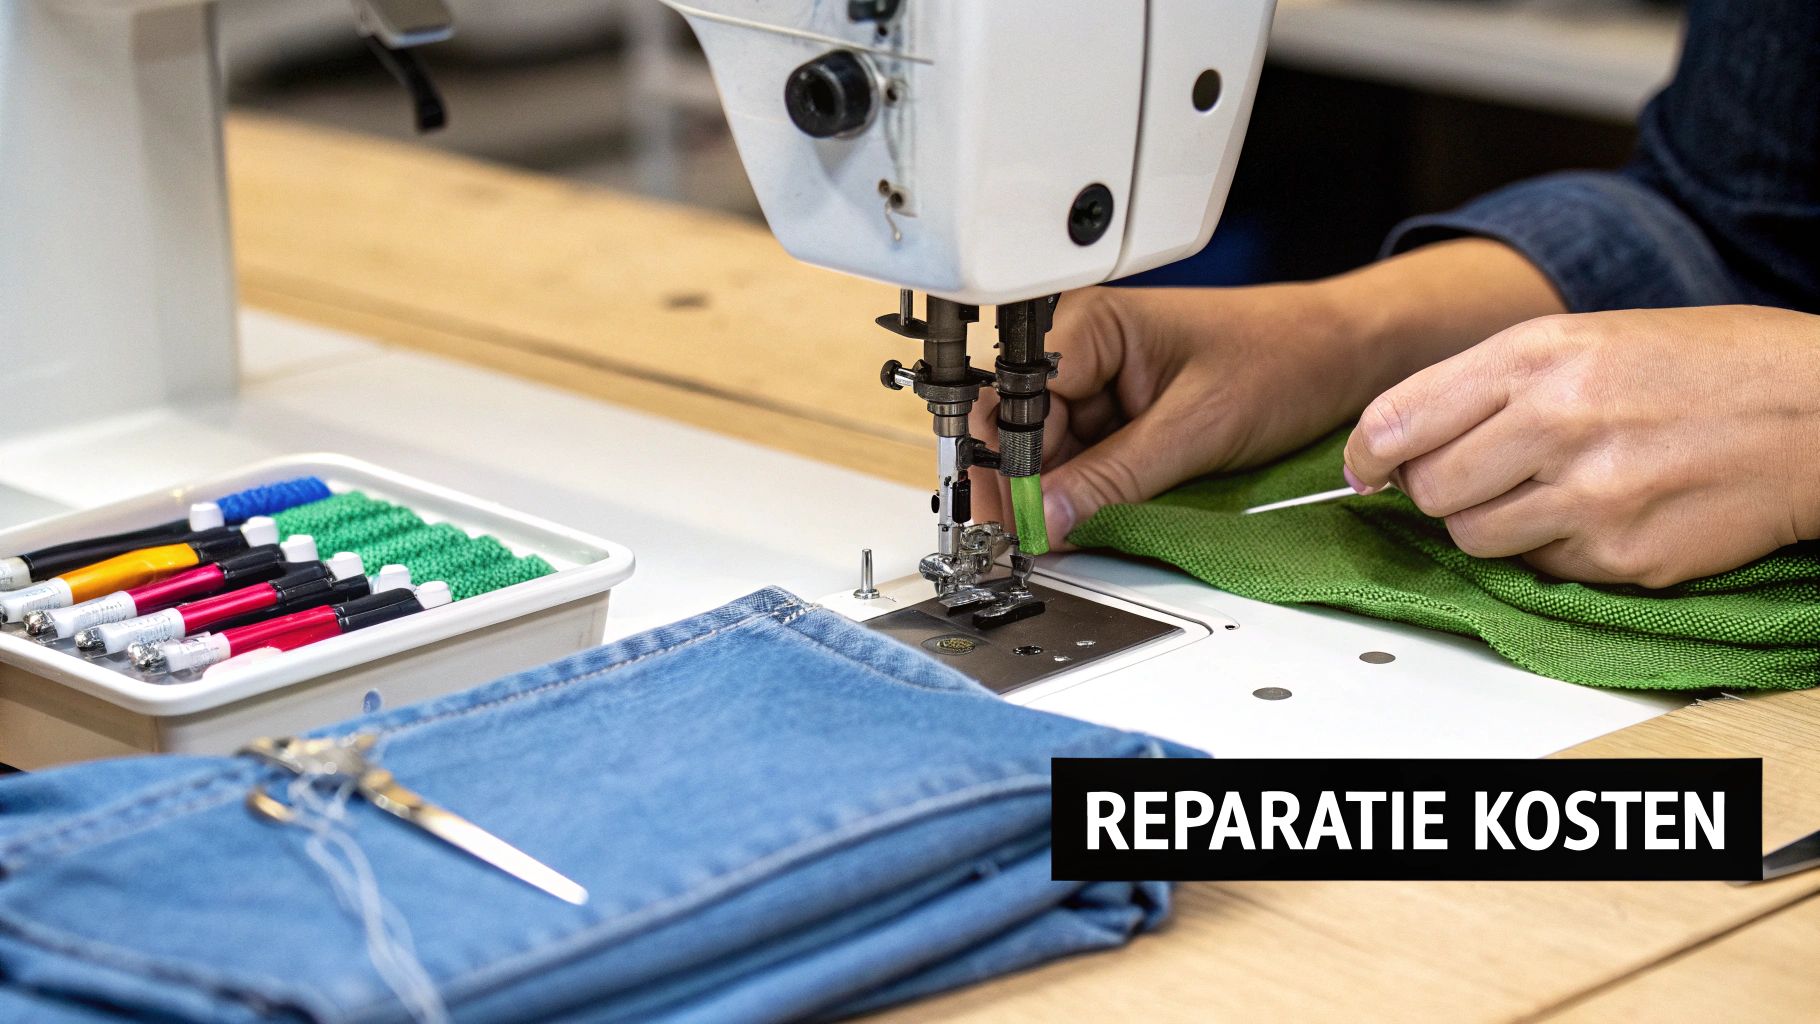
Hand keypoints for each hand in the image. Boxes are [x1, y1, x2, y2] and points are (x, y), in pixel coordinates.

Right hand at [968, 283, 1381, 544]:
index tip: (1018, 519)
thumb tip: (1045, 520)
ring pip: (1048, 456)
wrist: (1344, 355)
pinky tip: (1099, 516)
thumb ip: (1114, 479)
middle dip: (1028, 488)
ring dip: (1058, 497)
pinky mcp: (1120, 418)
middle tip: (1038, 540)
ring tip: (1077, 530)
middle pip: (1019, 431)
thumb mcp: (1197, 428)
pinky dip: (1087, 497)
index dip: (1009, 463)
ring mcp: (1099, 386)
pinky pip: (1083, 465)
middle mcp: (1082, 350)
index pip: (1012, 398)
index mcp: (1090, 325)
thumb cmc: (1286, 356)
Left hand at [1343, 306, 1819, 586]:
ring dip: (1491, 523)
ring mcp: (1589, 495)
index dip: (1366, 452)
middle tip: (1477, 476)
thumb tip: (1397, 441)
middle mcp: (1555, 421)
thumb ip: (1489, 383)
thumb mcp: (1587, 337)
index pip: (1398, 420)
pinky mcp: (1620, 556)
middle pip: (1428, 489)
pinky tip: (1602, 511)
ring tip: (1547, 490)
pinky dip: (1553, 549)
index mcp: (1537, 354)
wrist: (1819, 412)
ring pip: (1473, 538)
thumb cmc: (1706, 366)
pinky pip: (1540, 567)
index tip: (1364, 467)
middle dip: (1437, 490)